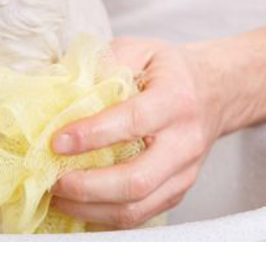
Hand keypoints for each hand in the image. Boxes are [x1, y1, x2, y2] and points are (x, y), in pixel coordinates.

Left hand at [49, 37, 227, 228]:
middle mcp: (185, 141)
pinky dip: (103, 216)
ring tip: (56, 196)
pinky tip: (77, 204)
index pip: (133, 122)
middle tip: (52, 179)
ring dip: (89, 208)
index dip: (91, 135)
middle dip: (86, 186)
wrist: (214, 92)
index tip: (56, 141)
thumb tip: (61, 87)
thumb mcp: (139, 49)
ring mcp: (184, 173)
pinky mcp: (178, 192)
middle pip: (136, 180)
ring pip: (136, 208)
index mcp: (175, 99)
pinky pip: (139, 216)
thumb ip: (104, 64)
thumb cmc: (168, 70)